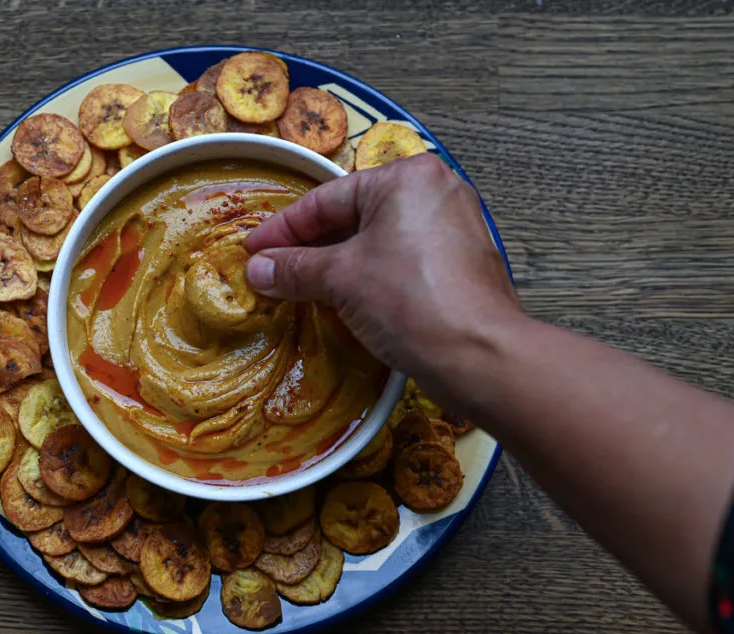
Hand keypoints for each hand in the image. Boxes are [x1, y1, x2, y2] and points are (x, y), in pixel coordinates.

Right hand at [244, 154, 520, 387]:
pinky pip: (403, 259)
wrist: (478, 356)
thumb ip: (295, 269)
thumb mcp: (341, 279)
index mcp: (406, 177)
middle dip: (311, 247)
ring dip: (338, 264)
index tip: (255, 251)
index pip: (327, 199)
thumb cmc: (410, 302)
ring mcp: (454, 228)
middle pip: (354, 216)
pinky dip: (371, 275)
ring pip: (379, 239)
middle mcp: (436, 191)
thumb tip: (258, 269)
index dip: (284, 229)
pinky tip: (347, 300)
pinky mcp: (462, 264)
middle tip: (273, 271)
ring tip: (302, 287)